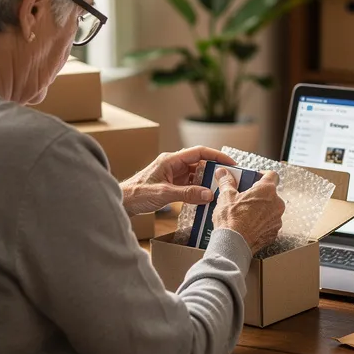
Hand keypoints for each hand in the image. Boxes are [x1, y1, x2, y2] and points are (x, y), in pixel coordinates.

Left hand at [120, 146, 238, 215]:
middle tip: (229, 178)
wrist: (123, 202)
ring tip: (220, 189)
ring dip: (207, 181)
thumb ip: (187, 194)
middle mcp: (173, 164)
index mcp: (171, 159)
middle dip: (214, 169)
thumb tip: (209, 194)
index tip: (231, 162)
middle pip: (200, 162)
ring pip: (196, 174)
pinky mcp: (172, 184)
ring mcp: (173, 174)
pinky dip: (199, 189)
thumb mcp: (164, 194)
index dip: (217, 155)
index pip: (199, 152)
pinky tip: (205, 197)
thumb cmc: (137, 194)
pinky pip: (190, 184)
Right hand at [212, 169, 284, 253]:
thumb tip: (223, 172)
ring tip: (245, 213)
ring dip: (261, 209)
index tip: (255, 177)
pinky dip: (260, 223)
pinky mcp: (273, 233)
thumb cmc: (232, 219)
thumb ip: (227, 181)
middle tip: (245, 197)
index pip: (272, 175)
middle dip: (259, 194)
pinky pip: (268, 224)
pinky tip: (248, 225)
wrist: (233, 244)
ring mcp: (277, 220)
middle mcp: (277, 204)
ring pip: (270, 209)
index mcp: (267, 190)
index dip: (263, 174)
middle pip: (270, 193)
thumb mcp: (226, 196)